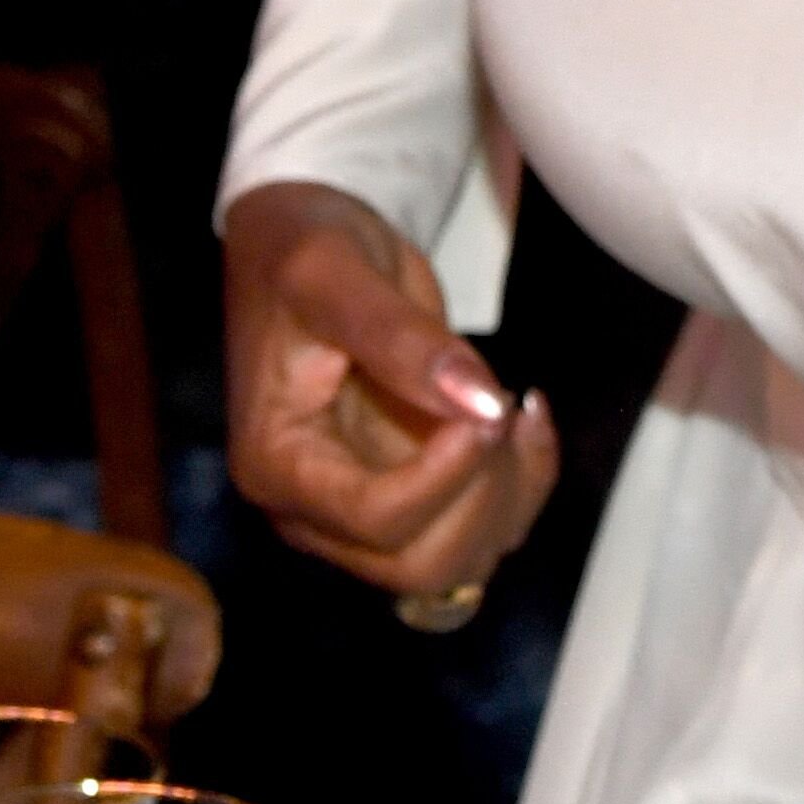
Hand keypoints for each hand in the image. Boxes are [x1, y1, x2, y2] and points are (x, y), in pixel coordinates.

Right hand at [224, 179, 559, 595]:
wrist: (305, 240)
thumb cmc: (303, 248)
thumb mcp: (336, 272)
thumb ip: (400, 339)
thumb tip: (479, 403)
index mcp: (278, 464)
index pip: (376, 518)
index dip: (447, 475)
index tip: (489, 403)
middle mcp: (314, 509)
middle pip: (418, 564)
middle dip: (482, 494)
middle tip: (503, 403)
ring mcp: (362, 510)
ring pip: (458, 561)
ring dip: (509, 493)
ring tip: (517, 403)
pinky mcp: (409, 493)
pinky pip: (481, 529)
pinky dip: (522, 486)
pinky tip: (525, 415)